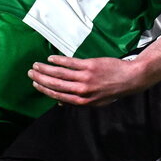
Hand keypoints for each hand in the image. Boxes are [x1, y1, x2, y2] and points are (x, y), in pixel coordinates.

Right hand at [28, 55, 146, 105]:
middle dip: (41, 79)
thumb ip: (78, 101)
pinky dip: (58, 60)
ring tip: (36, 65)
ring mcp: (85, 77)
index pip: (58, 96)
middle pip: (55, 85)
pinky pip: (70, 63)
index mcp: (82, 101)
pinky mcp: (89, 65)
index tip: (36, 85)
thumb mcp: (96, 102)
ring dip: (45, 69)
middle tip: (30, 73)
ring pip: (59, 74)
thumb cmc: (112, 91)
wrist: (129, 79)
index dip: (44, 90)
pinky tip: (51, 58)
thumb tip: (60, 102)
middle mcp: (82, 90)